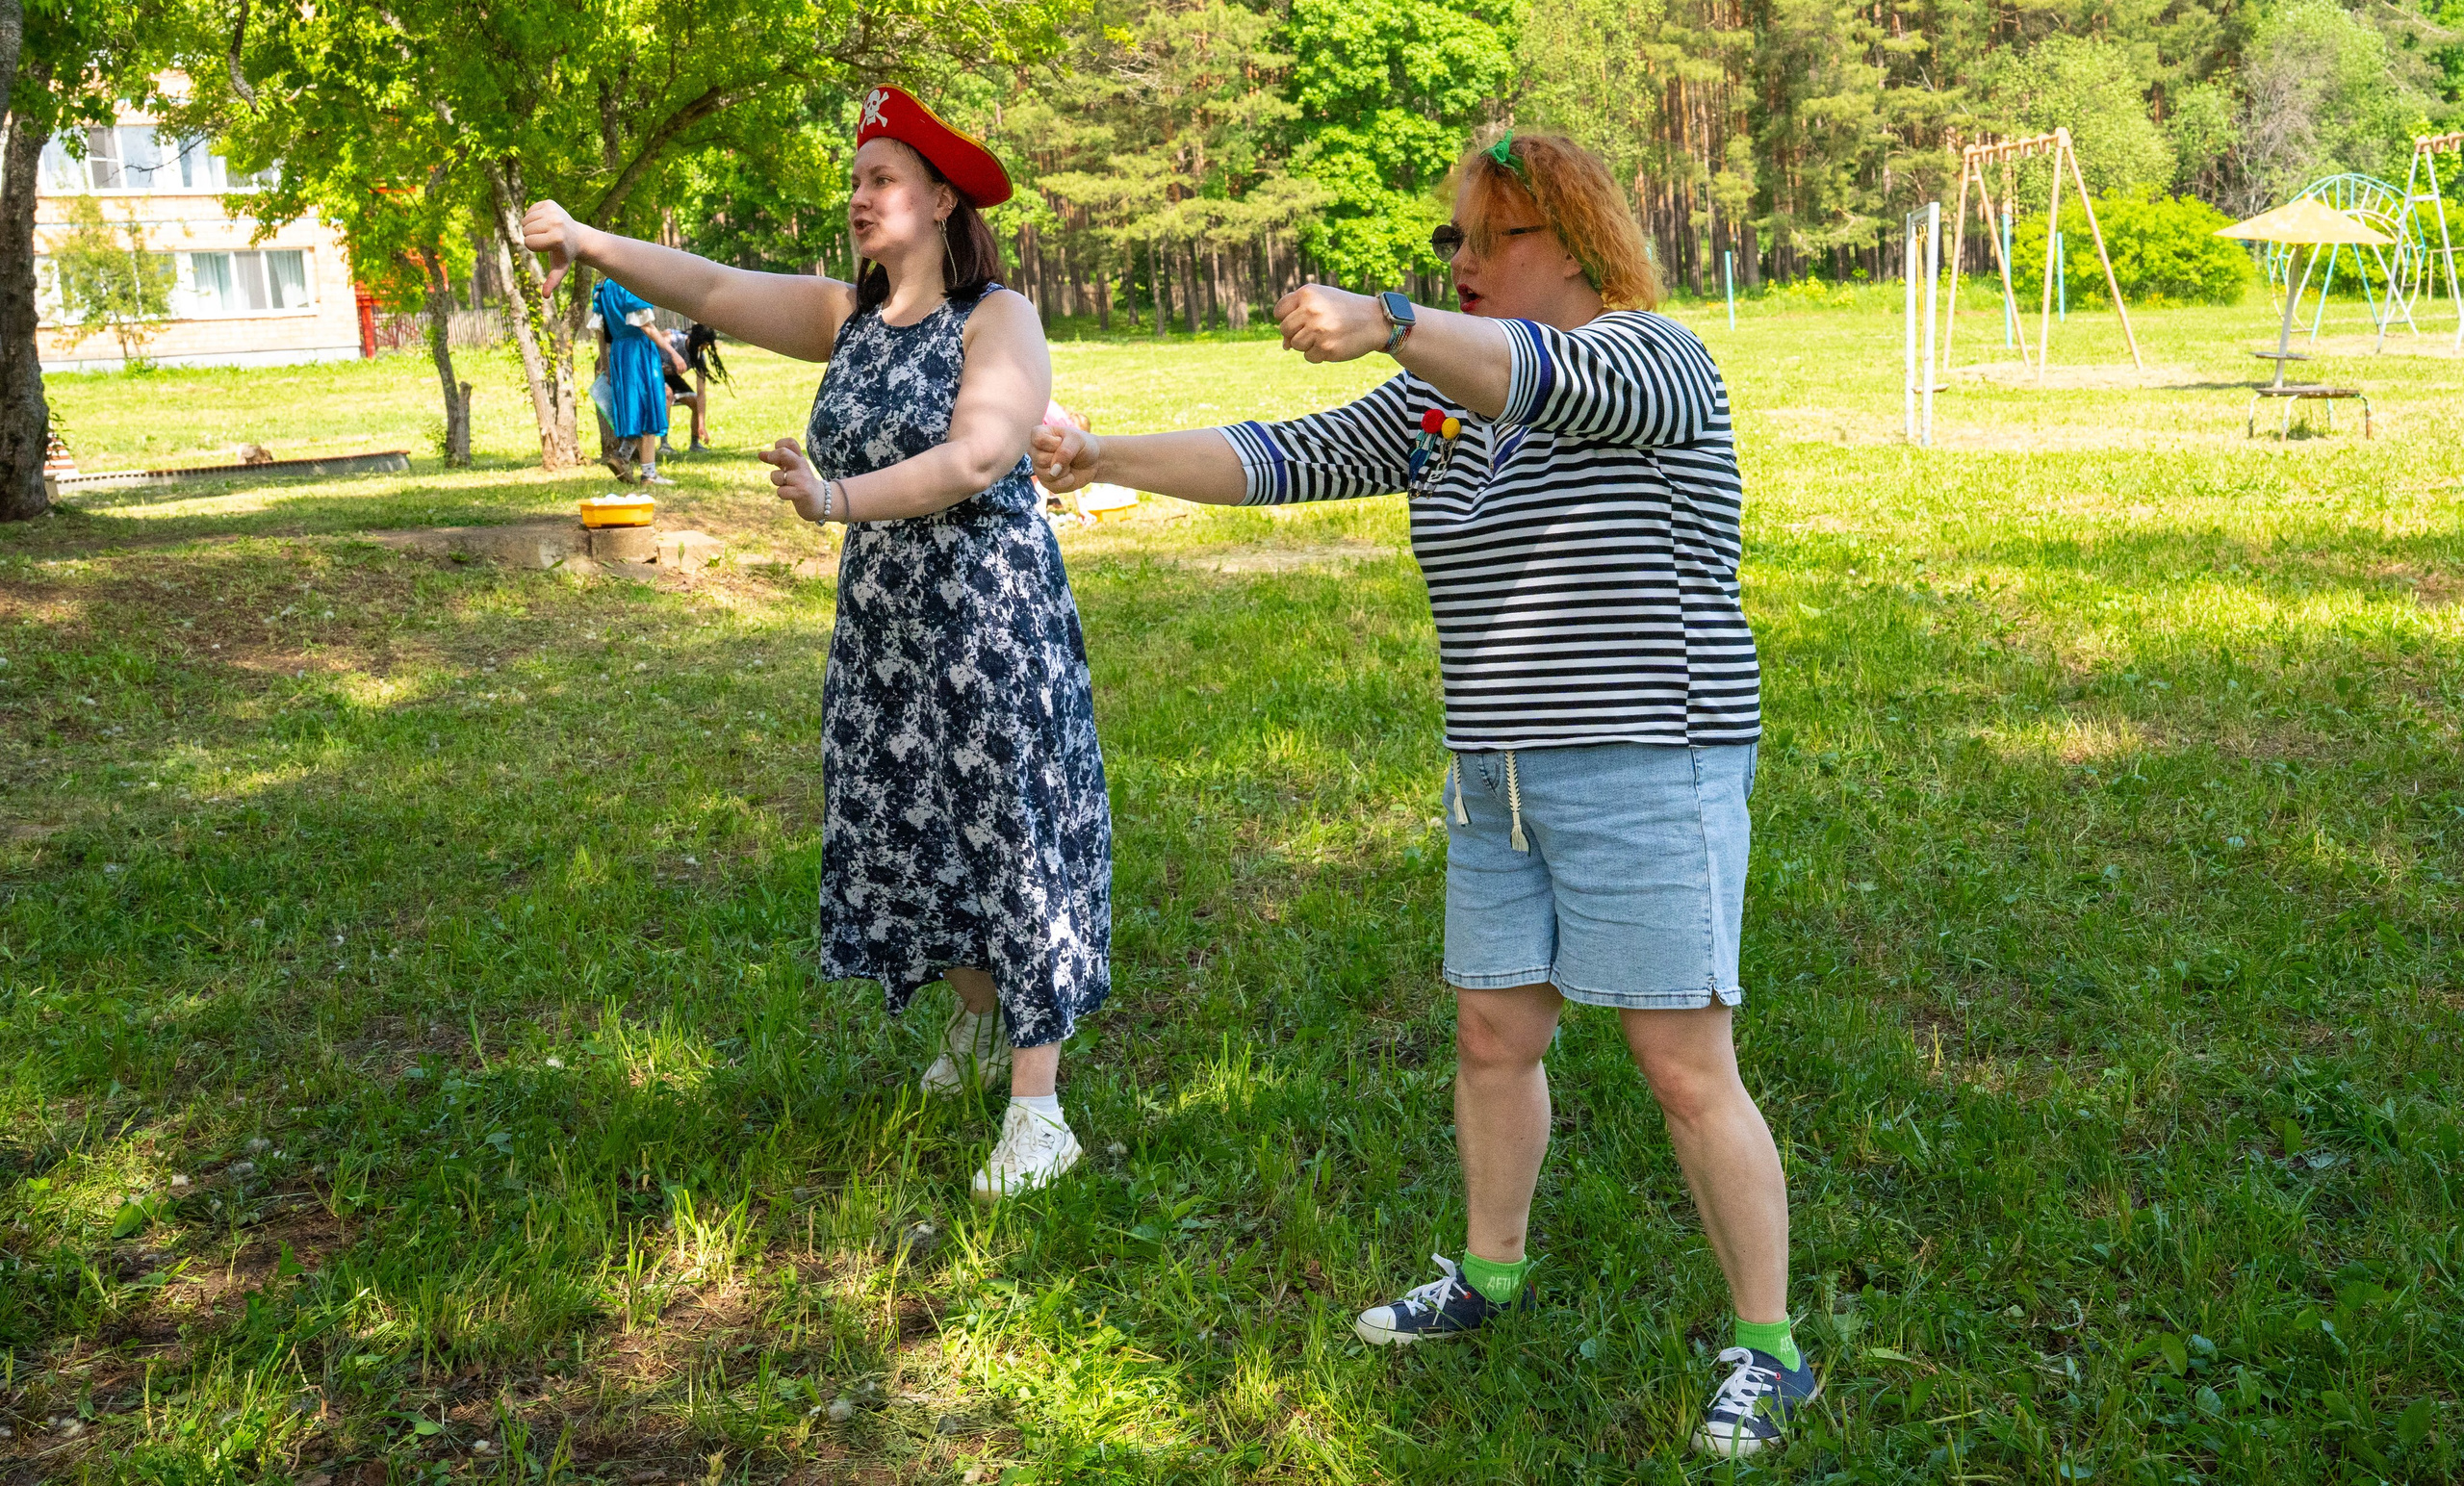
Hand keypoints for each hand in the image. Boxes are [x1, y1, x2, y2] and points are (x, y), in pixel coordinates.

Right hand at [521, 199, 590, 297]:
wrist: (578, 237)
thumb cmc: (565, 255)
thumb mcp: (560, 269)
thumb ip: (552, 281)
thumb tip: (545, 296)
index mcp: (556, 238)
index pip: (528, 243)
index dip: (534, 247)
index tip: (547, 247)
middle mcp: (555, 222)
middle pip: (526, 231)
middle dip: (532, 236)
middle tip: (547, 239)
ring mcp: (552, 210)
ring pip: (525, 220)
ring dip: (532, 226)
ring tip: (546, 231)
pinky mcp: (549, 202)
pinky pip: (529, 210)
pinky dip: (534, 216)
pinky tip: (546, 222)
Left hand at [759, 437, 829, 520]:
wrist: (820, 502)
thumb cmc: (801, 483)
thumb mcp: (790, 469)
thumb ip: (776, 461)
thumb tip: (760, 454)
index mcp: (799, 458)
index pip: (790, 442)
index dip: (779, 445)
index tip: (778, 455)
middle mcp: (801, 465)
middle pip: (782, 453)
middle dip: (772, 457)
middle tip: (774, 465)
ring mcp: (802, 478)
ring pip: (776, 476)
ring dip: (776, 482)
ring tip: (786, 485)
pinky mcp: (802, 492)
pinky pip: (781, 491)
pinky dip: (782, 494)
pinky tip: (790, 495)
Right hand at [1029, 423, 1102, 492]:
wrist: (1093, 462)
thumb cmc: (1083, 445)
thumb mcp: (1077, 441)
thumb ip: (1065, 451)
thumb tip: (1053, 471)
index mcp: (1039, 435)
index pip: (1038, 440)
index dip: (1054, 443)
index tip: (1062, 441)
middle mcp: (1035, 451)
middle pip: (1040, 459)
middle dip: (1061, 459)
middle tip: (1069, 455)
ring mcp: (1039, 468)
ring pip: (1044, 474)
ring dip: (1063, 471)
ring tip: (1069, 465)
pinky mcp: (1046, 482)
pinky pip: (1052, 486)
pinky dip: (1066, 482)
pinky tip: (1069, 475)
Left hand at [1274, 284, 1390, 363]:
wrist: (1375, 320)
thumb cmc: (1343, 310)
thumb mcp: (1321, 300)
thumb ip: (1297, 315)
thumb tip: (1284, 346)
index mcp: (1308, 293)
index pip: (1279, 311)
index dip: (1287, 318)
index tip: (1302, 319)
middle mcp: (1311, 309)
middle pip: (1285, 330)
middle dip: (1296, 333)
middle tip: (1316, 329)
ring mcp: (1318, 329)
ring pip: (1295, 345)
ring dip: (1307, 344)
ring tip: (1325, 335)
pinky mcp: (1326, 348)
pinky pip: (1309, 357)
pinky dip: (1318, 354)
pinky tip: (1333, 344)